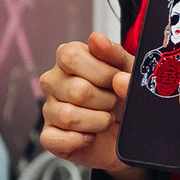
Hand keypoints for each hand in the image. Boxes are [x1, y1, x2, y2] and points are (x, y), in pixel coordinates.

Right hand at [38, 32, 144, 179]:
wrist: (130, 133)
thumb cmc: (124, 97)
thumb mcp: (129, 70)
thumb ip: (115, 53)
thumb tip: (97, 40)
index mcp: (69, 59)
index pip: (72, 57)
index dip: (101, 72)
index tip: (116, 79)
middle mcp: (54, 81)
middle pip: (77, 90)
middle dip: (106, 100)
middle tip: (113, 102)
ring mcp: (49, 109)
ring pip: (69, 116)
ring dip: (98, 122)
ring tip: (106, 119)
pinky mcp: (50, 136)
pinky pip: (54, 139)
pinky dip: (80, 140)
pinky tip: (91, 136)